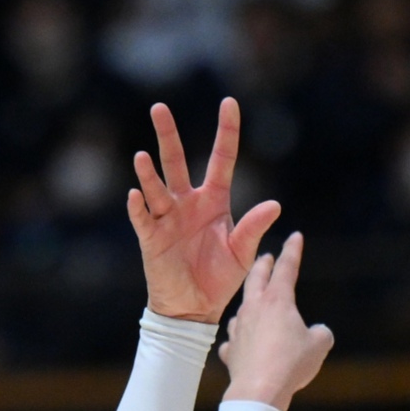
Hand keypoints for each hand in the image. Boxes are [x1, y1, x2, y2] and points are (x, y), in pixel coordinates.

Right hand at [127, 99, 281, 323]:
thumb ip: (253, 227)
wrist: (194, 308)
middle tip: (159, 107)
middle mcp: (187, 202)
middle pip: (175, 161)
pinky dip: (138, 207)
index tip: (229, 103)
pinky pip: (142, 218)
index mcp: (214, 200)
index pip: (221, 158)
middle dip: (168, 135)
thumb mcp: (242, 253)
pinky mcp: (151, 237)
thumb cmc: (219, 278)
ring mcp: (167, 218)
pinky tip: (135, 194)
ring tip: (142, 156)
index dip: (226, 131)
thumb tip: (274, 205)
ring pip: (156, 187)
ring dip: (149, 173)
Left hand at [219, 233, 333, 410]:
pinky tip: (241, 346)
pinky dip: (238, 341)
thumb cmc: (291, 363)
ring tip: (253, 305)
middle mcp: (254, 309)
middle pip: (256, 279)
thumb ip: (321, 333)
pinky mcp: (230, 351)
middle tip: (266, 257)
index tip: (296, 236)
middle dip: (263, 265)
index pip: (287, 267)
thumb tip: (318, 333)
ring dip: (249, 304)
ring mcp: (238, 329)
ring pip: (241, 309)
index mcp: (277, 300)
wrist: (259, 390)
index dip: (293, 250)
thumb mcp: (319, 345)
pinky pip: (233, 342)